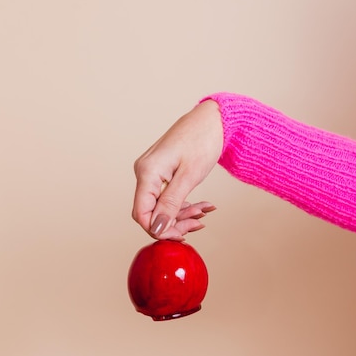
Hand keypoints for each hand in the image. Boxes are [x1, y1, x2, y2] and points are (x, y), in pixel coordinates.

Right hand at [132, 99, 222, 239]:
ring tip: (204, 211)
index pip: (142, 214)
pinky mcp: (161, 172)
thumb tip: (157, 229)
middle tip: (199, 223)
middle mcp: (144, 172)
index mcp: (147, 172)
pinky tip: (201, 205)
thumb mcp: (189, 177)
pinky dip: (183, 204)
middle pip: (151, 212)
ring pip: (160, 206)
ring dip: (182, 214)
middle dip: (174, 223)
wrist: (213, 119)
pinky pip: (166, 196)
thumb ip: (170, 204)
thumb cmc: (203, 141)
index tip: (181, 236)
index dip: (159, 230)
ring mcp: (151, 172)